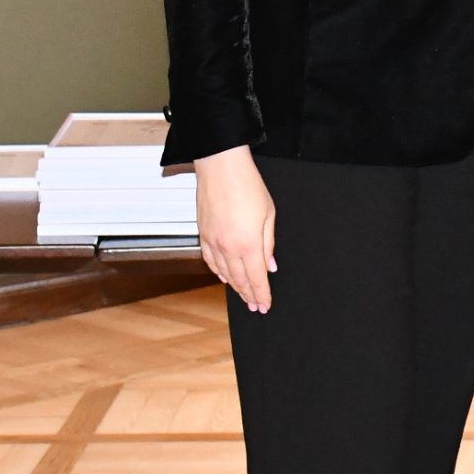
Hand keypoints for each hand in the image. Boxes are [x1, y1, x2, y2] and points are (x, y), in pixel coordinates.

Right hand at [195, 145, 277, 311]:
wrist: (221, 167)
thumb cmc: (247, 185)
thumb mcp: (268, 214)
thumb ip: (268, 243)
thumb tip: (270, 265)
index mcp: (248, 244)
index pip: (257, 278)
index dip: (262, 295)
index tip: (265, 305)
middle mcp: (228, 247)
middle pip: (240, 280)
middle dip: (249, 295)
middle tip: (256, 306)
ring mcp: (213, 242)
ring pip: (224, 273)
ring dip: (235, 287)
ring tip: (244, 295)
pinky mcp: (203, 234)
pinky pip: (209, 261)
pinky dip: (217, 272)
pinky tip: (223, 277)